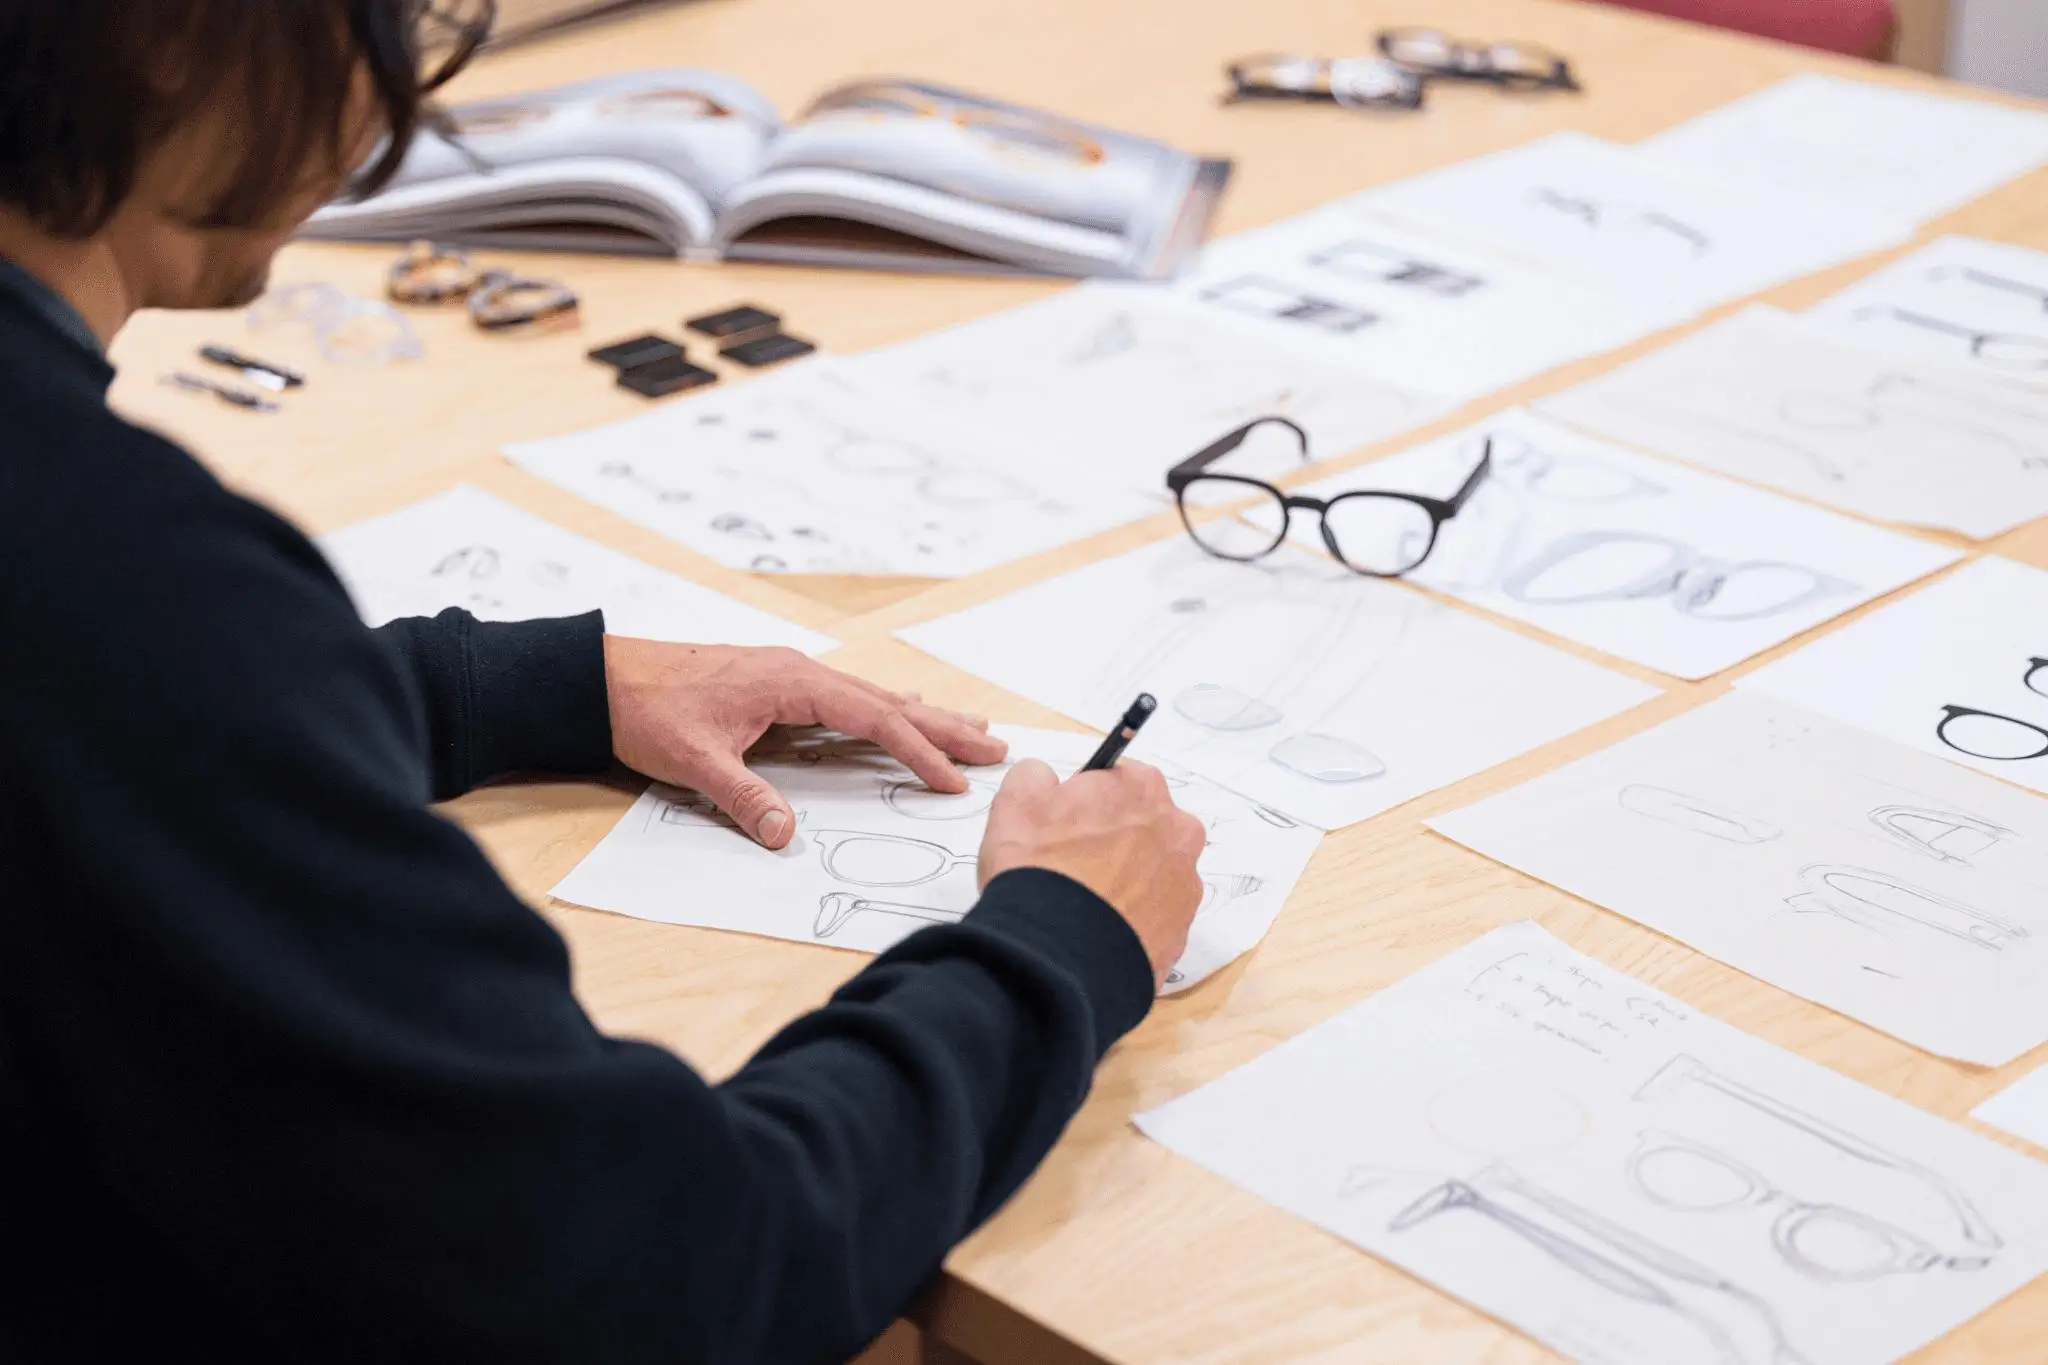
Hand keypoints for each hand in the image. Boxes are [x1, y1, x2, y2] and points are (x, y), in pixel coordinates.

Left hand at [603, 638, 1006, 848]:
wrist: (603, 677)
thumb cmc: (648, 710)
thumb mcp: (696, 763)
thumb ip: (745, 799)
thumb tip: (787, 837)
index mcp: (792, 682)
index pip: (874, 720)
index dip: (919, 752)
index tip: (953, 781)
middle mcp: (800, 671)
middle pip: (889, 702)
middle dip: (944, 728)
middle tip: (996, 746)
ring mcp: (791, 674)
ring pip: (873, 697)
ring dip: (922, 716)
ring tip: (970, 728)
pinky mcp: (778, 683)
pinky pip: (849, 698)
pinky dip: (886, 710)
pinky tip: (902, 712)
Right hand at [978, 759, 1206, 987]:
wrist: (1057, 956)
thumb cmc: (1038, 868)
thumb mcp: (1017, 799)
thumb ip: (1036, 775)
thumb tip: (1047, 782)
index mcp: (1143, 788)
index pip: (1115, 781)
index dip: (1085, 803)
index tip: (1063, 826)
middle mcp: (1177, 831)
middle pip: (1143, 826)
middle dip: (1114, 840)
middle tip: (1072, 866)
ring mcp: (1185, 885)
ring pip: (1152, 873)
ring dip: (1127, 881)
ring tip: (1085, 904)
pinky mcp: (1181, 932)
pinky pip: (1154, 916)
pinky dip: (1132, 920)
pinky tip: (1100, 929)